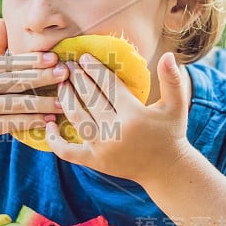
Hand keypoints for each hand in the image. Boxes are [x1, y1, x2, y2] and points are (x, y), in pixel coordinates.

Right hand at [0, 18, 66, 150]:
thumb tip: (1, 20)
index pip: (9, 63)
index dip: (32, 60)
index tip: (54, 57)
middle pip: (14, 80)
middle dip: (42, 77)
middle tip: (64, 74)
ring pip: (16, 104)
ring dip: (41, 103)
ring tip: (63, 101)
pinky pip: (11, 124)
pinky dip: (31, 122)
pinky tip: (47, 120)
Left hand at [47, 51, 191, 185]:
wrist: (166, 170)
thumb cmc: (170, 133)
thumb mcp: (176, 106)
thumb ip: (172, 79)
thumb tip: (167, 55)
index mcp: (134, 115)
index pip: (108, 85)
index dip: (94, 69)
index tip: (83, 57)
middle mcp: (115, 131)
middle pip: (90, 99)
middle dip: (77, 79)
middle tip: (68, 65)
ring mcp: (102, 148)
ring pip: (76, 119)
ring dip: (66, 99)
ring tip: (61, 84)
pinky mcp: (94, 162)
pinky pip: (67, 151)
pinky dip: (54, 140)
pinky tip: (48, 124)